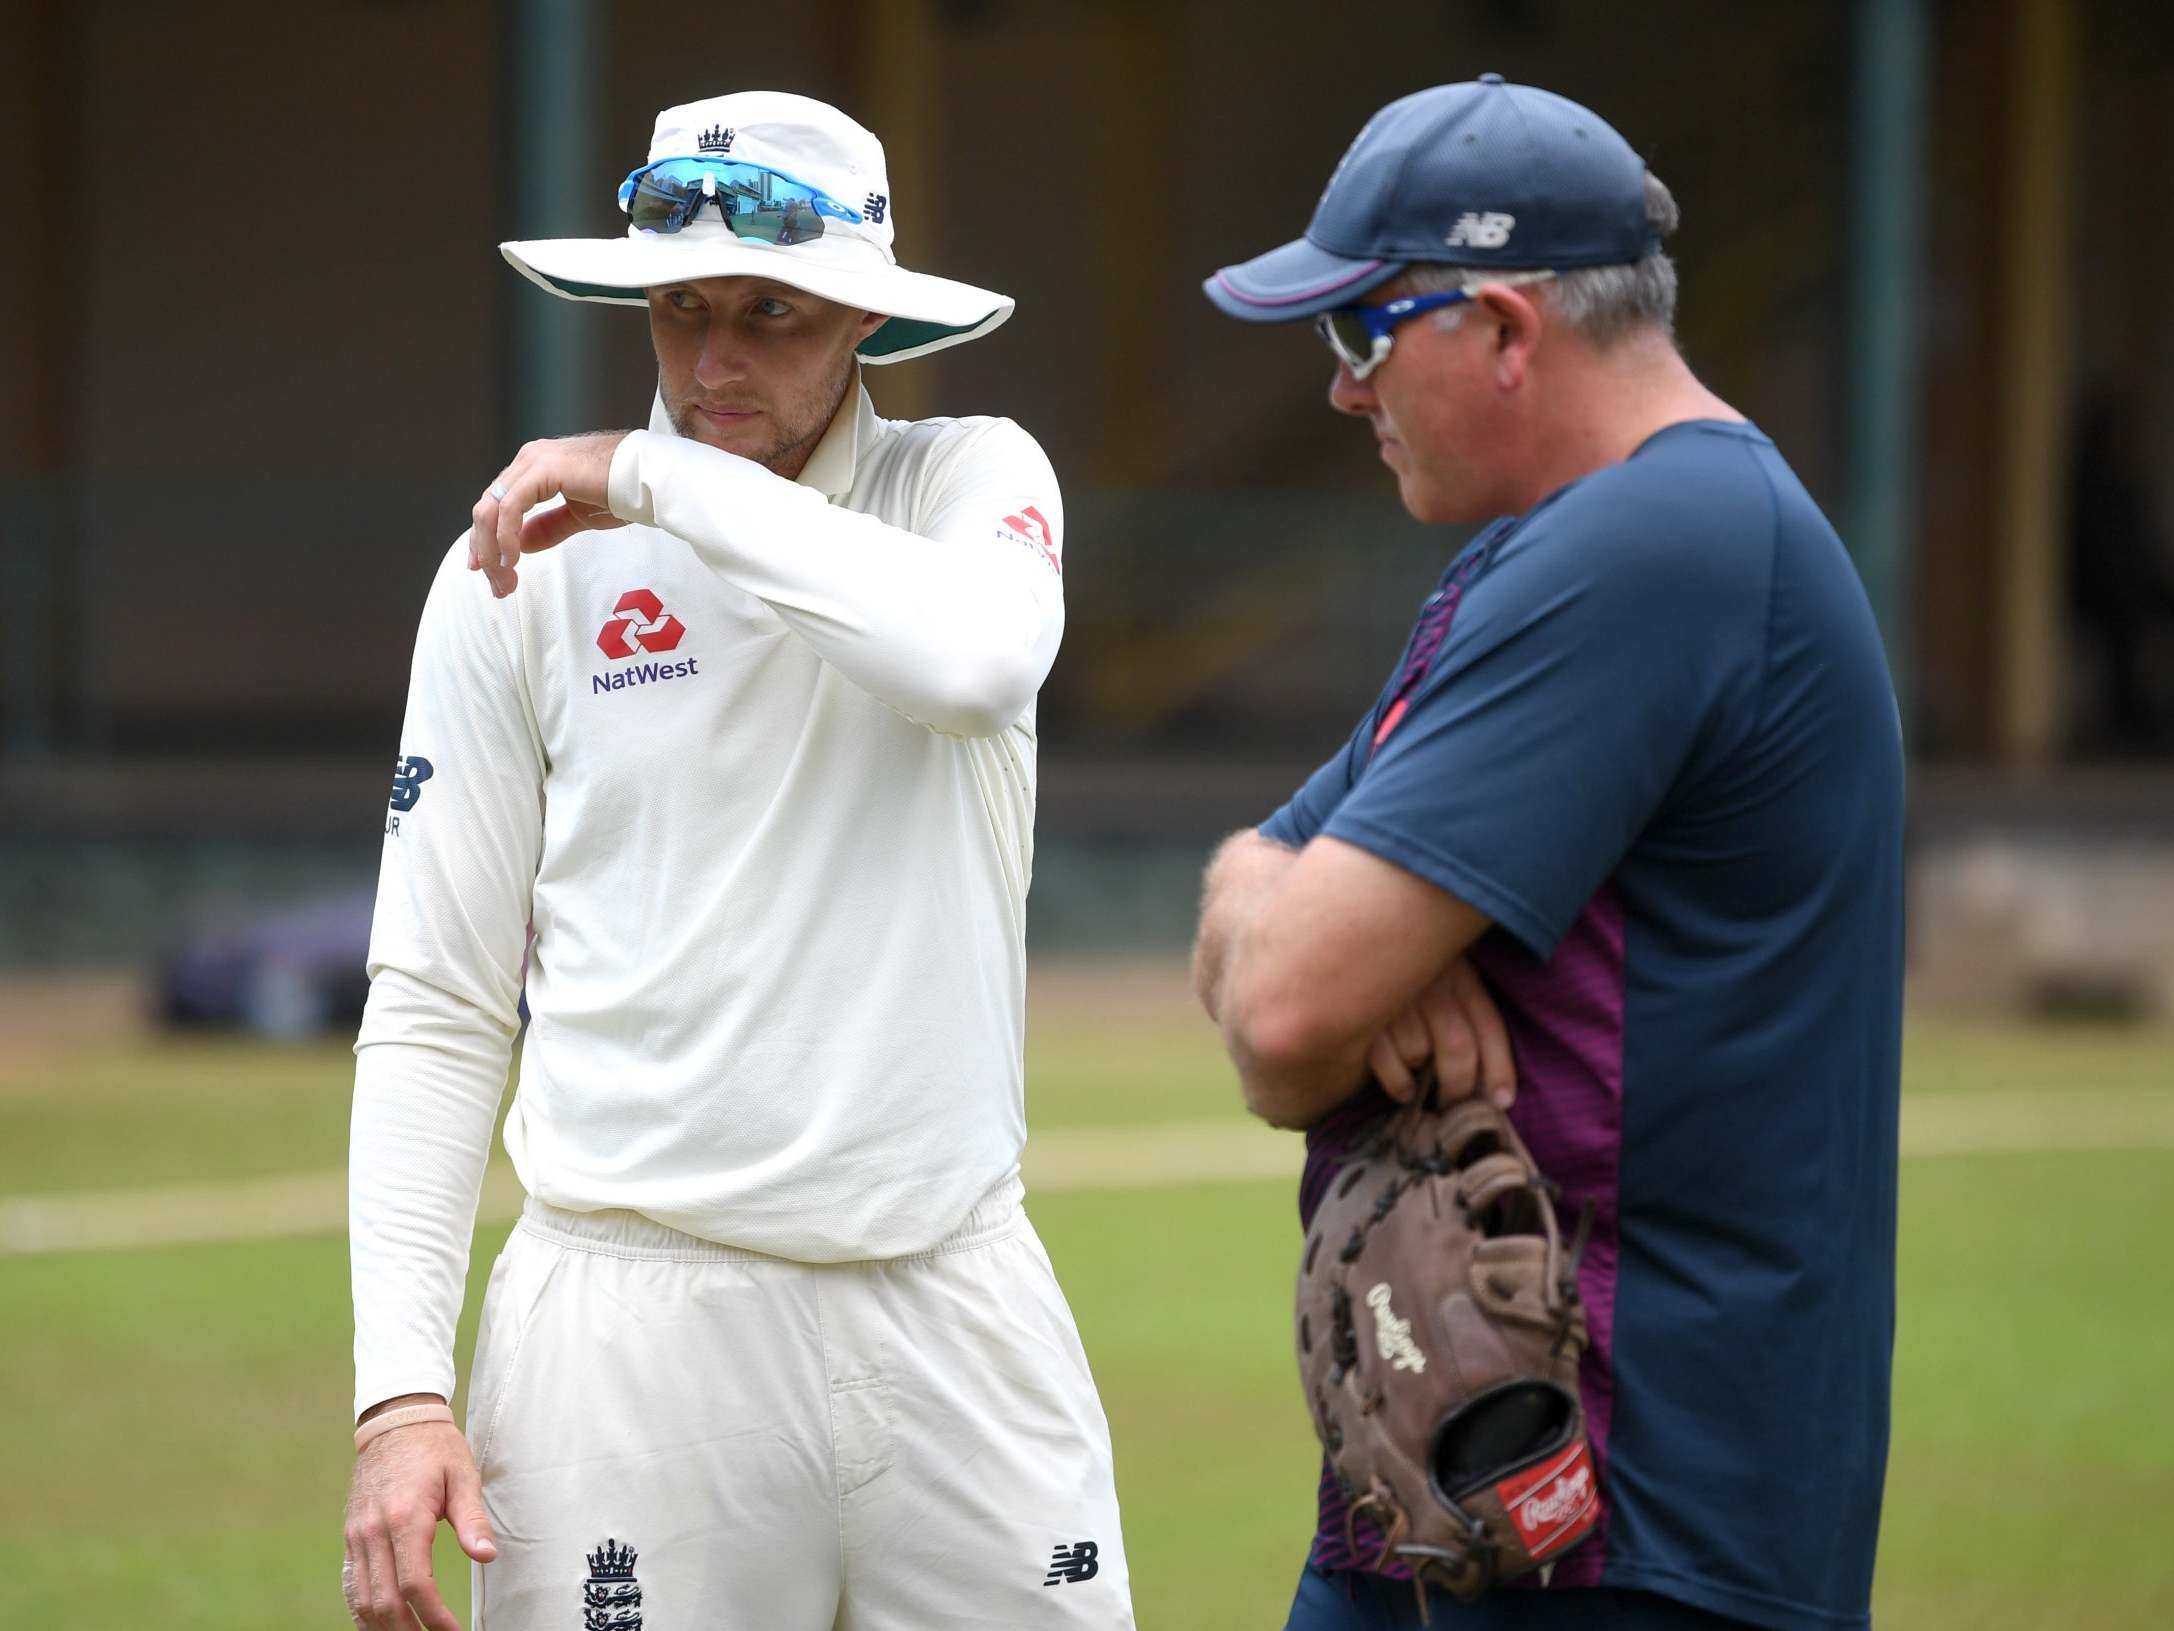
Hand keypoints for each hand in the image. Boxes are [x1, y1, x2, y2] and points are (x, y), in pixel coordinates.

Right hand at [342, 1401, 496, 1630]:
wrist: (395, 1420)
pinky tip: (380, 1624)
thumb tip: (486, 1556)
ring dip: (383, 1628)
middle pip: (384, 1601)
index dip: (434, 1616)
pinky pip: (351, 1584)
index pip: (415, 1584)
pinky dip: (363, 1611)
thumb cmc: (435, 1447)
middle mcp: (374, 1531)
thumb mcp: (463, 1475)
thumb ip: (473, 1519)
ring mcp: (357, 1535)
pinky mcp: (351, 1536)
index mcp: (405, 1517)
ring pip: (361, 1599)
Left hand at [468, 432, 633, 597]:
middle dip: (485, 550)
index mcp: (536, 466)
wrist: (648, 480)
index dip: (486, 539)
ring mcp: (534, 462)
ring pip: (492, 509)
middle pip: (487, 507)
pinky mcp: (542, 470)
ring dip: (492, 550)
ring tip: (504, 579)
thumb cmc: (623, 492)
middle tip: (496, 584)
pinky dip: (506, 538)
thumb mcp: (578, 516)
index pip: (497, 504)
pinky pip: (510, 509)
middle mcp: (530, 459)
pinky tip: (512, 560)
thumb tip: (520, 544)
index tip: (487, 569)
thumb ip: (547, 527)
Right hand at [1366, 957, 1514, 1108]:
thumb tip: (1494, 1087)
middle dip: (1460, 1086)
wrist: (1364, 943)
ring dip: (1422, 1077)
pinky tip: (1404, 1090)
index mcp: (1459, 974)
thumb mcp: (1451, 979)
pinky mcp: (1362, 1010)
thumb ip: (1469, 1017)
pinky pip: (1385, 1059)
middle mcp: (1430, 983)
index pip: (1488, 1026)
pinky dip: (1398, 1082)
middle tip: (1456, 1104)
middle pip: (1457, 1046)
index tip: (1502, 1102)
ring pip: (1418, 1052)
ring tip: (1421, 1082)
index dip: (1499, 1069)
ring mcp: (1395, 996)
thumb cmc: (1416, 976)